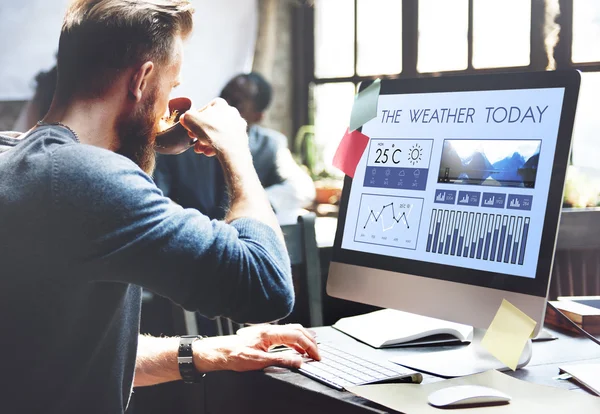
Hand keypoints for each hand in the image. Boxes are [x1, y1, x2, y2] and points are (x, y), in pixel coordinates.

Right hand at [179, 98, 248, 158]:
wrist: (231, 148)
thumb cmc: (211, 131)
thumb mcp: (190, 119)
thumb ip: (186, 116)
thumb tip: (185, 118)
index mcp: (220, 104)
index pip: (204, 110)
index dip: (194, 120)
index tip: (189, 129)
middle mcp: (232, 112)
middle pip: (211, 123)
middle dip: (200, 134)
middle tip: (194, 141)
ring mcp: (238, 125)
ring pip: (218, 133)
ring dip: (207, 142)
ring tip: (200, 149)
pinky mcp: (242, 138)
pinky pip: (226, 141)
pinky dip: (217, 147)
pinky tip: (209, 153)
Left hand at [193, 324, 319, 372]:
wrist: (220, 352)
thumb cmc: (234, 355)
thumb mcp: (259, 362)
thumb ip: (281, 360)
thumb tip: (298, 361)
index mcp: (269, 333)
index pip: (297, 336)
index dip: (309, 346)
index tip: (316, 356)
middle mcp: (270, 329)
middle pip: (297, 329)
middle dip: (310, 341)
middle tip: (317, 354)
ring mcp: (267, 331)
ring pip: (292, 330)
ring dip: (304, 339)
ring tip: (311, 351)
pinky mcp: (265, 335)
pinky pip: (285, 334)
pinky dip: (295, 340)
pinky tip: (297, 349)